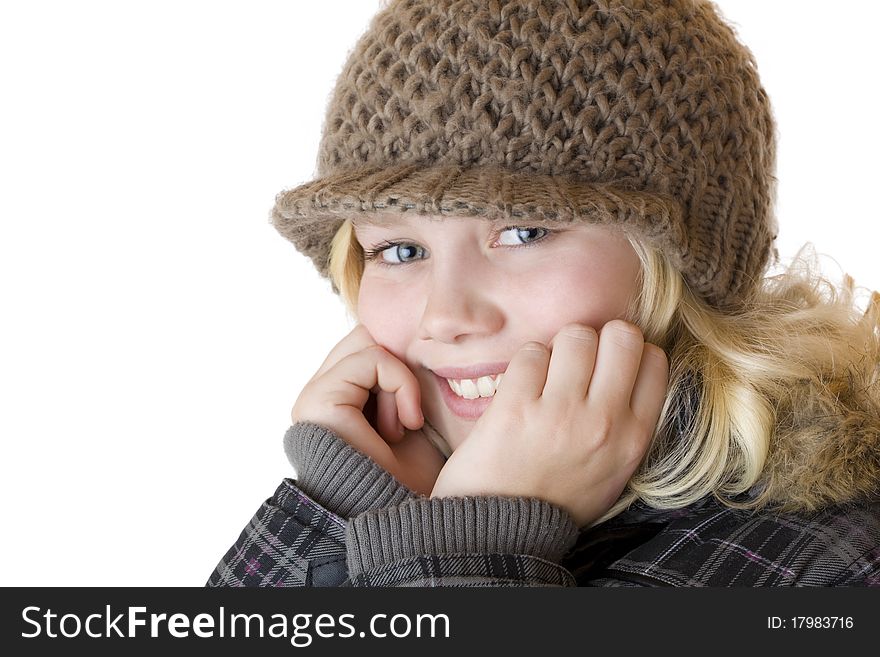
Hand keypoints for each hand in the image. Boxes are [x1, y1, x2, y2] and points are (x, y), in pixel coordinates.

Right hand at [291, 324, 445, 495]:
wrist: (405, 520)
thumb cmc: (415, 477)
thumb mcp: (413, 415)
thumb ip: (401, 374)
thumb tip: (418, 330)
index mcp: (337, 398)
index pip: (368, 343)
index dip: (400, 363)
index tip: (417, 412)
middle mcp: (319, 395)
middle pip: (366, 336)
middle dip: (397, 368)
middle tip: (410, 419)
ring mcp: (313, 397)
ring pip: (369, 342)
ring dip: (400, 382)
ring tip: (404, 428)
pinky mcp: (318, 400)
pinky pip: (372, 358)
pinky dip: (399, 385)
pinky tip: (404, 426)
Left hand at [429, 320, 668, 526]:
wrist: (502, 531)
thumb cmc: (557, 498)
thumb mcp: (613, 469)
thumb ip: (626, 421)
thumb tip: (630, 366)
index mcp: (633, 437)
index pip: (655, 359)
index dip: (630, 352)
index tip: (608, 365)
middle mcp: (604, 421)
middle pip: (621, 334)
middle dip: (599, 339)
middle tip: (577, 363)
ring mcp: (560, 413)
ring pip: (575, 335)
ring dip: (558, 348)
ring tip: (546, 376)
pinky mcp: (516, 408)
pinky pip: (531, 352)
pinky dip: (525, 364)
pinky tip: (520, 389)